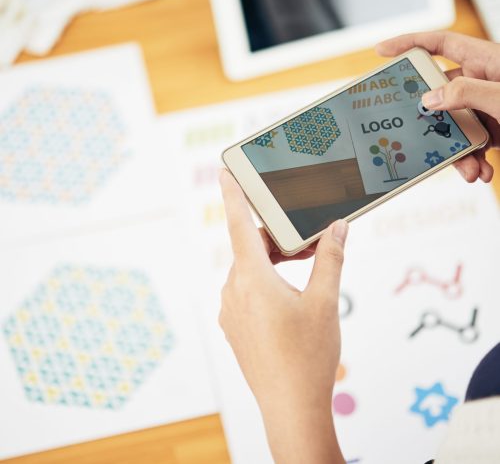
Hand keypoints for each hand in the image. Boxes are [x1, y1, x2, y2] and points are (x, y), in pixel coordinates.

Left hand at [219, 170, 346, 463]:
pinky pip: (246, 291)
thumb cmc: (309, 355)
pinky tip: (289, 298)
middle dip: (280, 241)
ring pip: (250, 270)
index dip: (233, 195)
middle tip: (312, 244)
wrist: (291, 407)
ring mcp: (231, 310)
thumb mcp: (325, 301)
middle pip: (252, 249)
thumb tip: (337, 227)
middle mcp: (234, 290)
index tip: (225, 171)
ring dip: (275, 264)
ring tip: (306, 273)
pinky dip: (266, 283)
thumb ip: (330, 259)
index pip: (239, 224)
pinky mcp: (234, 326)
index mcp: (252, 278)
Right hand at [376, 31, 499, 182]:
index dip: (409, 43)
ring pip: (453, 128)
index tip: (383, 51)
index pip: (440, 44)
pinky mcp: (494, 130)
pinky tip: (483, 173)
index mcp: (486, 60)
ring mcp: (487, 107)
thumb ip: (466, 94)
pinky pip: (471, 145)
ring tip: (469, 171)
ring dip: (457, 154)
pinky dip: (474, 162)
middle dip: (432, 125)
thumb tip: (429, 99)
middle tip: (418, 137)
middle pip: (440, 97)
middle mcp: (482, 82)